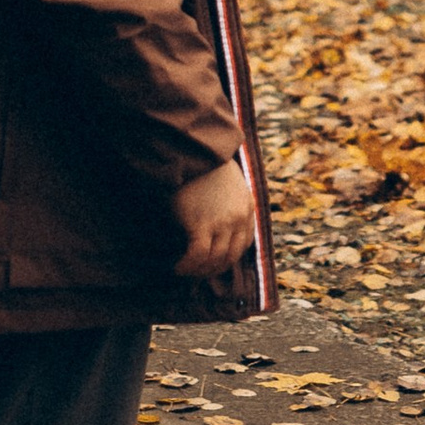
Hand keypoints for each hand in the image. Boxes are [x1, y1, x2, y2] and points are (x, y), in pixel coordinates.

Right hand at [172, 156, 255, 280]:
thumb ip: (229, 200)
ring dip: (198, 271)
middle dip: (214, 270)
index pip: (244, 244)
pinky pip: (196, 255)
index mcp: (247, 207)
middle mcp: (238, 218)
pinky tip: (177, 267)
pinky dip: (187, 266)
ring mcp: (222, 223)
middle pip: (230, 256)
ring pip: (214, 260)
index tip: (215, 263)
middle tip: (198, 274)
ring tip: (184, 272)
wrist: (193, 150)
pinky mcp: (201, 224)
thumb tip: (215, 216)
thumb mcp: (229, 180)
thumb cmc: (205, 162)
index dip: (229, 257)